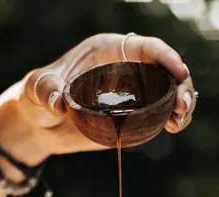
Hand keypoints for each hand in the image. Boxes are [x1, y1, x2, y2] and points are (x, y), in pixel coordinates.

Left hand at [14, 33, 196, 155]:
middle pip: (165, 69)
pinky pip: (161, 112)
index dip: (165, 57)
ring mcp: (133, 92)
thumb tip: (58, 104)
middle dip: (180, 84)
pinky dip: (173, 119)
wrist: (39, 125)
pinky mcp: (134, 115)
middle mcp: (126, 68)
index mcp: (108, 51)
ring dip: (182, 103)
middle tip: (181, 107)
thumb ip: (46, 91)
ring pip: (169, 91)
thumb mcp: (37, 89)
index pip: (144, 47)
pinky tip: (174, 127)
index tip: (178, 72)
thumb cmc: (36, 97)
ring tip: (178, 121)